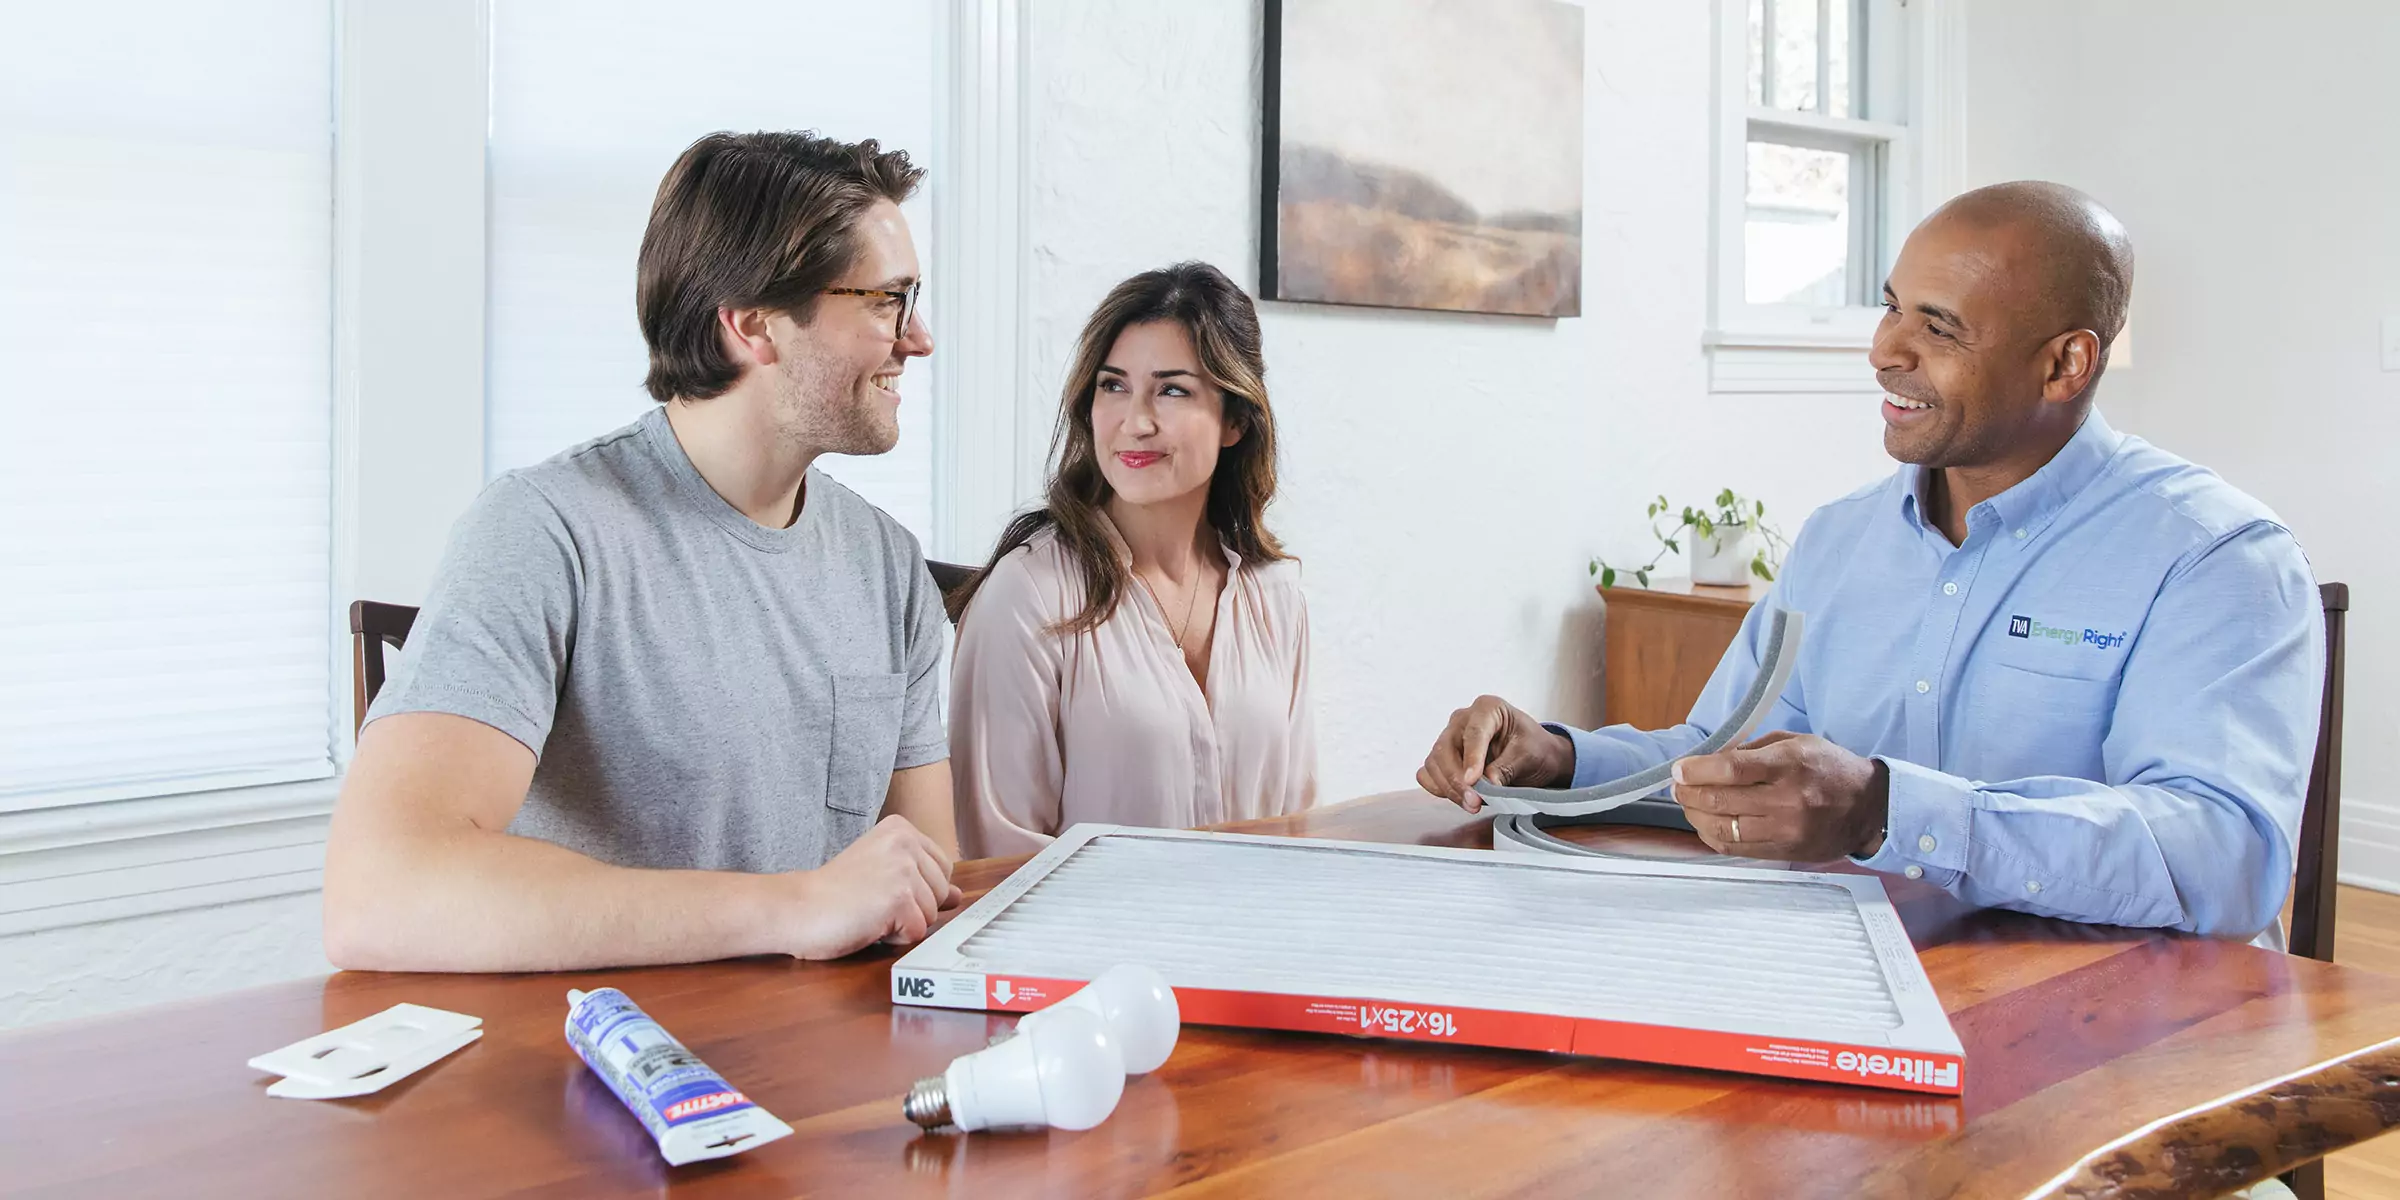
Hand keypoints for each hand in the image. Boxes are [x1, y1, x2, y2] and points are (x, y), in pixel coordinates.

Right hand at [781, 815, 963, 957]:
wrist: (797, 907)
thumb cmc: (834, 894)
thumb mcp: (883, 875)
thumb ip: (922, 881)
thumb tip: (958, 895)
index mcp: (901, 829)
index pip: (942, 869)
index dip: (917, 890)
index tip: (880, 888)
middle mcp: (905, 842)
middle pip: (941, 893)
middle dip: (912, 908)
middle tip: (871, 901)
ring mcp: (903, 869)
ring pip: (931, 915)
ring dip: (902, 924)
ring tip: (868, 911)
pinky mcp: (898, 898)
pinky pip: (917, 932)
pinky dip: (894, 938)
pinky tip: (868, 924)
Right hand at [1417, 695, 1575, 812]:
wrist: (1536, 757)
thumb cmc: (1535, 749)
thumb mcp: (1529, 755)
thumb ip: (1506, 768)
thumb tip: (1487, 785)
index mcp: (1488, 708)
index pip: (1474, 733)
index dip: (1472, 758)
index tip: (1473, 781)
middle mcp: (1463, 719)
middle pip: (1446, 748)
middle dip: (1456, 779)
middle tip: (1473, 803)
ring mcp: (1450, 737)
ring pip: (1434, 762)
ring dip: (1448, 788)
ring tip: (1471, 805)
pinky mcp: (1443, 757)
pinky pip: (1428, 772)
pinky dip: (1438, 787)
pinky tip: (1457, 797)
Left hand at [1670, 731, 1888, 861]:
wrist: (1869, 808)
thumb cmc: (1829, 768)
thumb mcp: (1795, 743)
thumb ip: (1751, 750)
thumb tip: (1709, 759)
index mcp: (1790, 765)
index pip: (1732, 769)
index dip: (1697, 770)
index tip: (1679, 769)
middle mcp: (1787, 800)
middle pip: (1721, 801)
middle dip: (1688, 793)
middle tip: (1677, 785)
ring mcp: (1786, 830)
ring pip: (1723, 829)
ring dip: (1695, 816)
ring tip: (1688, 804)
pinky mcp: (1785, 853)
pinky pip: (1736, 849)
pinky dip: (1713, 836)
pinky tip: (1706, 824)